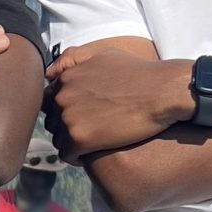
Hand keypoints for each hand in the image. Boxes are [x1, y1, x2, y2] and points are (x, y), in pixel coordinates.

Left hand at [46, 42, 193, 158]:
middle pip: (53, 121)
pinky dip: (77, 157)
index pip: (51, 101)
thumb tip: (49, 74)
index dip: (67, 110)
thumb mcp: (104, 54)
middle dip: (68, 126)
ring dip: (72, 143)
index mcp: (66, 78)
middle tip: (91, 130)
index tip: (83, 115)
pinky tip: (94, 153)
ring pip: (58, 139)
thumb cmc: (139, 73)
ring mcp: (69, 117)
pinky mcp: (80, 138)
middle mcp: (62, 97)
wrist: (162, 92)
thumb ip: (74, 59)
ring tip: (93, 143)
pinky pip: (67, 154)